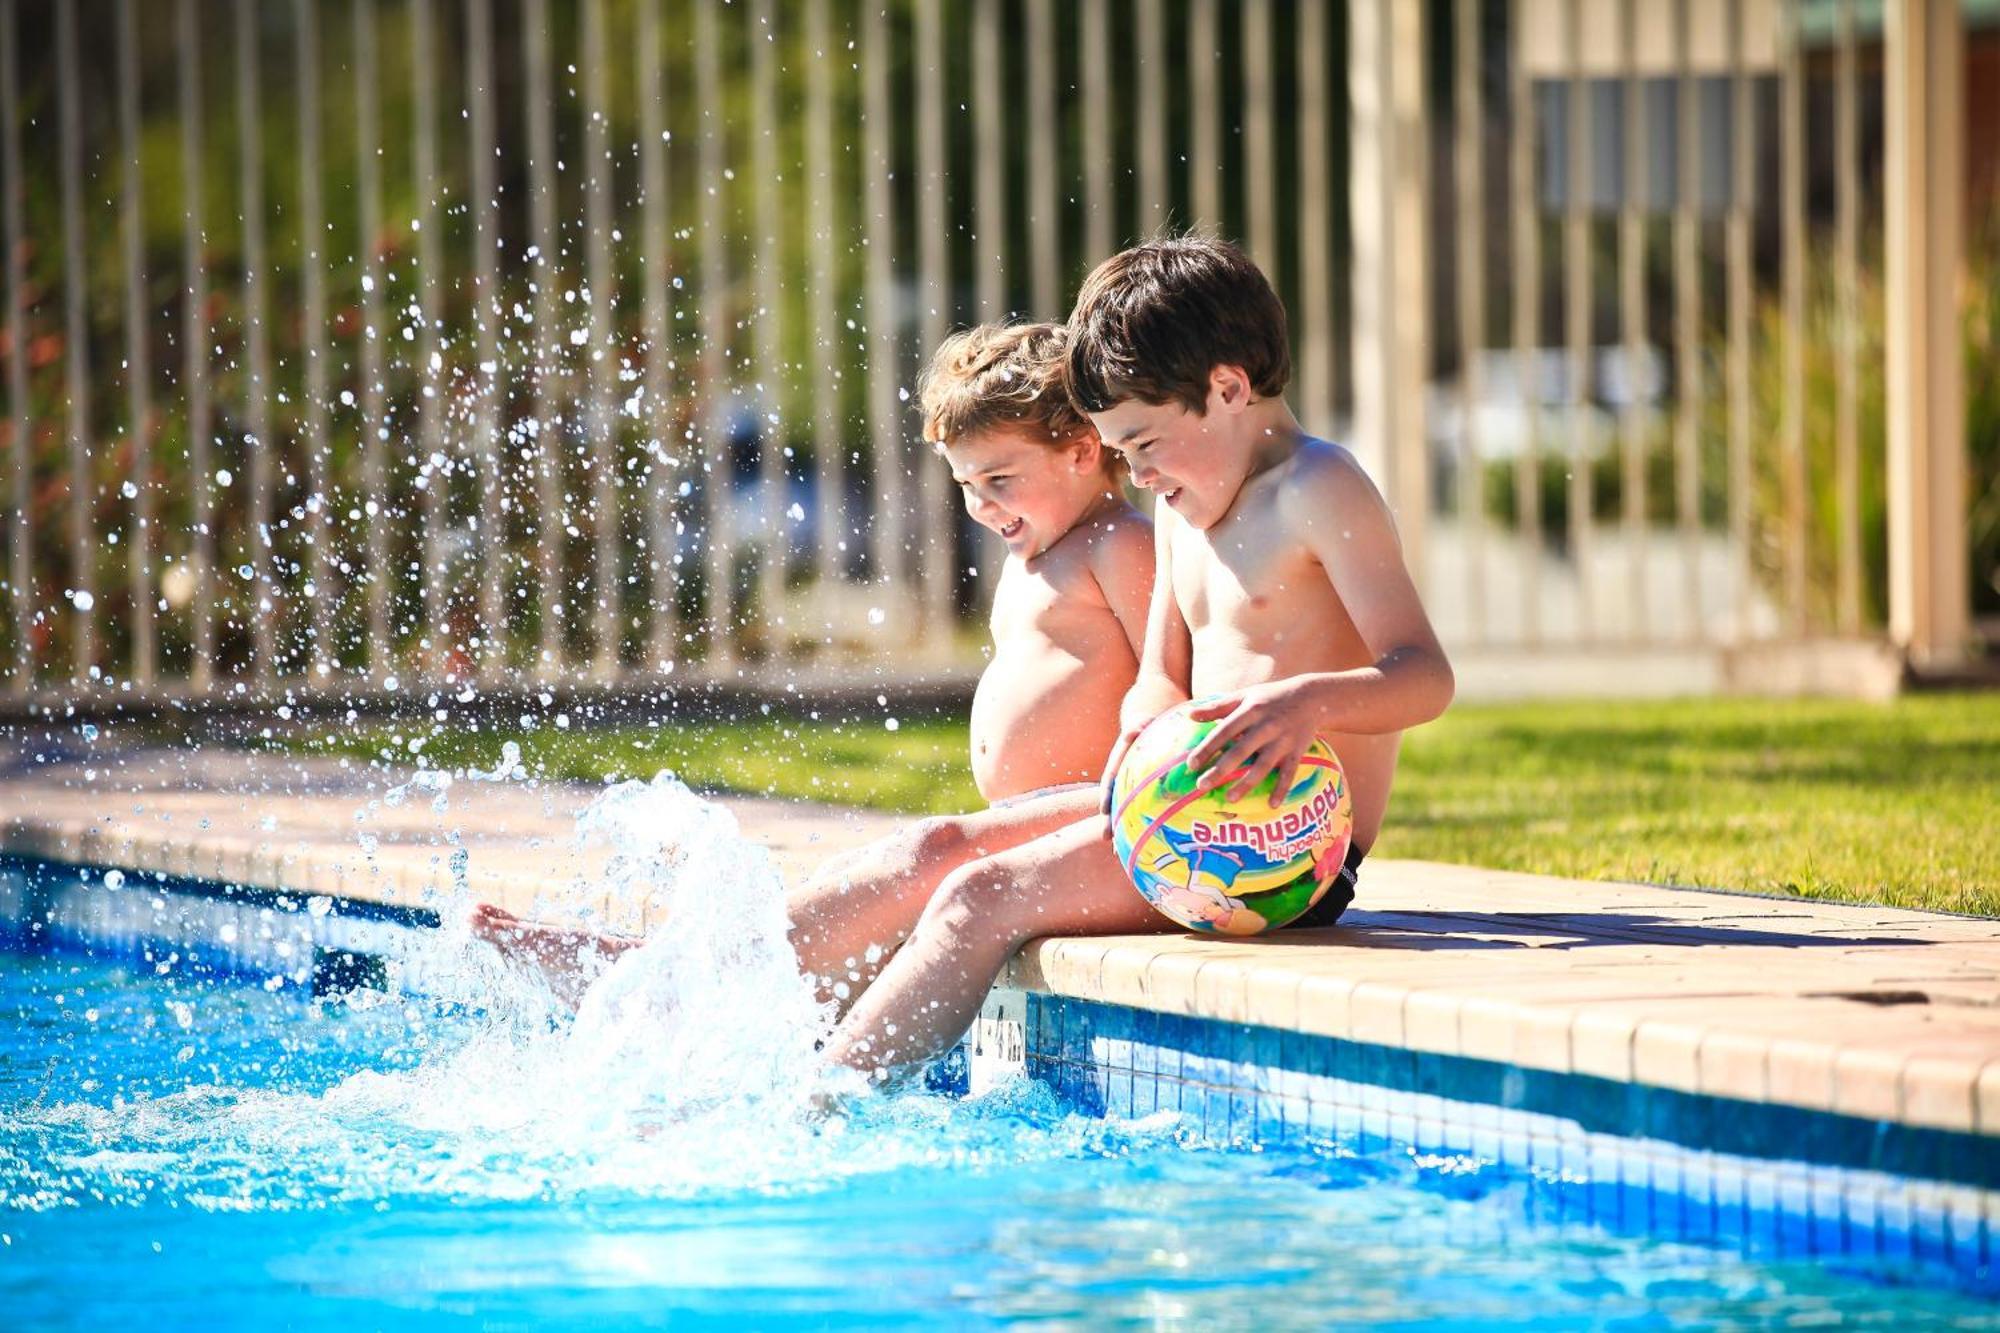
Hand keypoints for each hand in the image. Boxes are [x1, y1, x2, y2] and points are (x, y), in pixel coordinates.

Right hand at [1097, 718, 1154, 836]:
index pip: (1110, 779)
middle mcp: (1122, 779)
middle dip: (1110, 821)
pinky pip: (1142, 812)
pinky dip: (1142, 828)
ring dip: (1122, 830)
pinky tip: (1147, 846)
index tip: (1104, 810)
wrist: (1148, 727)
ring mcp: (1131, 788)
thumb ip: (1136, 728)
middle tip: (1107, 838)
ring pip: (1126, 811)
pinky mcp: (1143, 796)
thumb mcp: (1141, 723)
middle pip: (1114, 802)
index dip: (1106, 795)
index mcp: (1118, 762)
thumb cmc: (1146, 724)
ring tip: (1120, 853)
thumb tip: (1133, 731)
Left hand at [1183, 678, 1330, 805]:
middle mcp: (1266, 727)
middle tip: (1202, 786)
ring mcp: (1282, 741)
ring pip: (1263, 766)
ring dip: (1246, 783)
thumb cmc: (1271, 697)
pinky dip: (1282, 789)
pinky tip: (1272, 804)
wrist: (1312, 697)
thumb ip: (1217, 707)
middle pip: (1240, 751)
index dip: (1207, 748)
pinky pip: (1289, 773)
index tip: (1191, 765)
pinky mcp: (1297, 752)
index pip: (1224, 731)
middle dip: (1220, 770)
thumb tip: (1188, 715)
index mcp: (1250, 711)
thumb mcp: (1244, 696)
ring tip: (1230, 799)